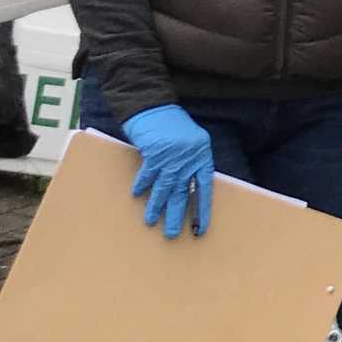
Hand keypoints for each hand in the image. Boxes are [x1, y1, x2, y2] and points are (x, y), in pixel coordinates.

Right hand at [119, 104, 215, 239]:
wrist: (155, 107)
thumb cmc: (174, 126)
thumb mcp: (192, 143)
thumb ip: (191, 163)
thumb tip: (188, 187)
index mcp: (202, 157)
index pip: (205, 189)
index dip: (202, 209)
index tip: (200, 228)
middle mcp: (189, 159)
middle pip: (183, 192)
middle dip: (177, 215)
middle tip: (173, 234)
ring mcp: (172, 156)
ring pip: (164, 188)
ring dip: (157, 206)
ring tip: (151, 222)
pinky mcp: (155, 152)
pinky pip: (148, 174)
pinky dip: (142, 185)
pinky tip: (137, 195)